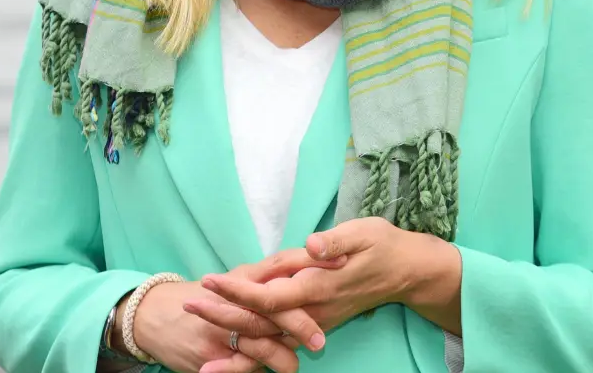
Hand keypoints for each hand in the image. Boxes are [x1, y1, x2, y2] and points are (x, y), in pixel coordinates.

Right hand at [130, 280, 323, 372]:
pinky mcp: (209, 355)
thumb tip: (315, 255)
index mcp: (245, 277)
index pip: (281, 267)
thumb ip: (276, 271)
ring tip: (294, 365)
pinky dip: (254, 370)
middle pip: (269, 308)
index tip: (341, 266)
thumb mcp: (242, 277)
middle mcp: (233, 301)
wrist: (153, 314)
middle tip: (320, 340)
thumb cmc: (207, 293)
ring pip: (255, 343)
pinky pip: (238, 366)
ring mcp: (219, 330)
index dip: (310, 268)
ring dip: (278, 357)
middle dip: (297, 324)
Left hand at [188, 217, 462, 341]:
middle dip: (223, 315)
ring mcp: (312, 322)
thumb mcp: (364, 233)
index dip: (239, 289)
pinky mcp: (312, 325)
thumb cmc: (383, 246)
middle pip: (261, 320)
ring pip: (267, 340)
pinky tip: (232, 364)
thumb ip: (335, 241)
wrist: (405, 273)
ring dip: (234, 346)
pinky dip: (253, 357)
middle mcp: (312, 311)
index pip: (271, 292)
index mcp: (318, 286)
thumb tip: (312, 246)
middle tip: (188, 306)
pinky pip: (278, 344)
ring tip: (198, 357)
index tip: (210, 282)